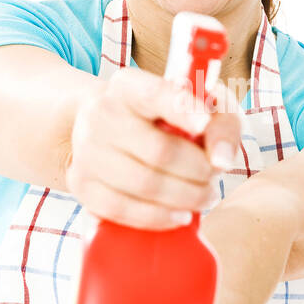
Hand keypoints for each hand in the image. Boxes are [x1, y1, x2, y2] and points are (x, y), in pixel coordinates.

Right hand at [65, 68, 241, 227]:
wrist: (109, 131)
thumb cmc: (165, 120)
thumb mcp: (198, 107)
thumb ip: (222, 123)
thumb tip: (221, 160)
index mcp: (129, 86)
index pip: (156, 95)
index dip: (182, 109)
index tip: (205, 122)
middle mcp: (100, 113)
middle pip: (159, 150)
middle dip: (198, 170)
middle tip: (213, 176)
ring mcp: (86, 150)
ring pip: (144, 185)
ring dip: (185, 197)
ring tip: (204, 196)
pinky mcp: (81, 184)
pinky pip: (122, 210)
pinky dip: (158, 217)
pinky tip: (179, 215)